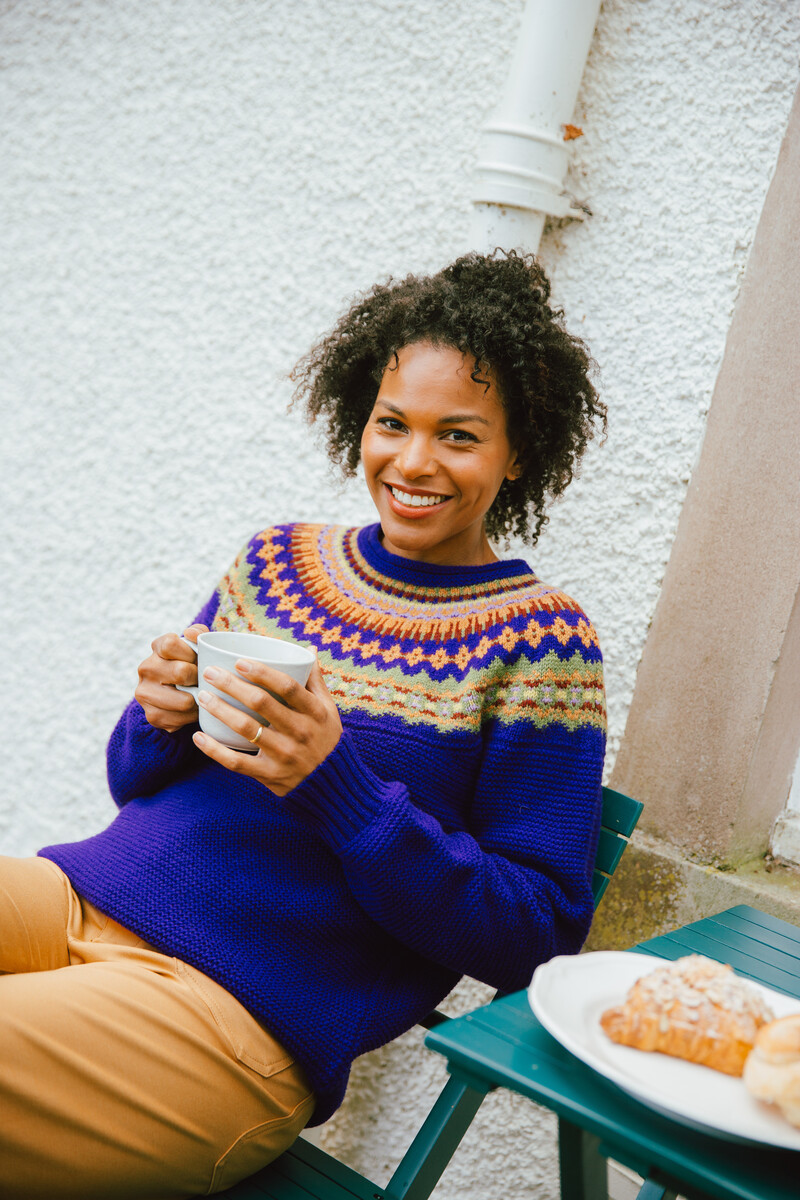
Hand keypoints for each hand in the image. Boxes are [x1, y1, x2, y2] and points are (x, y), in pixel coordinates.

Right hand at [135, 623, 208, 732]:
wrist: (181, 694)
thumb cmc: (195, 665)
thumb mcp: (199, 647)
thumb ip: (199, 634)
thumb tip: (191, 633)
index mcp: (157, 648)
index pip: (170, 644)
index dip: (190, 653)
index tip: (198, 659)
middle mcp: (146, 668)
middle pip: (180, 672)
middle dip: (199, 678)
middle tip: (204, 680)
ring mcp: (145, 693)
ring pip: (184, 701)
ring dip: (198, 700)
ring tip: (201, 695)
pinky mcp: (152, 716)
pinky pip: (182, 719)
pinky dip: (193, 716)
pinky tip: (193, 709)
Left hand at [191, 655, 341, 794]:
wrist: (334, 784)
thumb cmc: (327, 738)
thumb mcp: (329, 709)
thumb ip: (316, 680)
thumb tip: (309, 649)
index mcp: (315, 712)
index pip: (287, 686)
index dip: (262, 672)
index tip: (239, 661)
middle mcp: (300, 732)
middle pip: (261, 703)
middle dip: (232, 685)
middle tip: (210, 672)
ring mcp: (284, 755)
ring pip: (246, 729)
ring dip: (220, 710)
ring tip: (203, 697)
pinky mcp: (270, 774)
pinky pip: (237, 762)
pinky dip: (215, 750)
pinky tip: (199, 737)